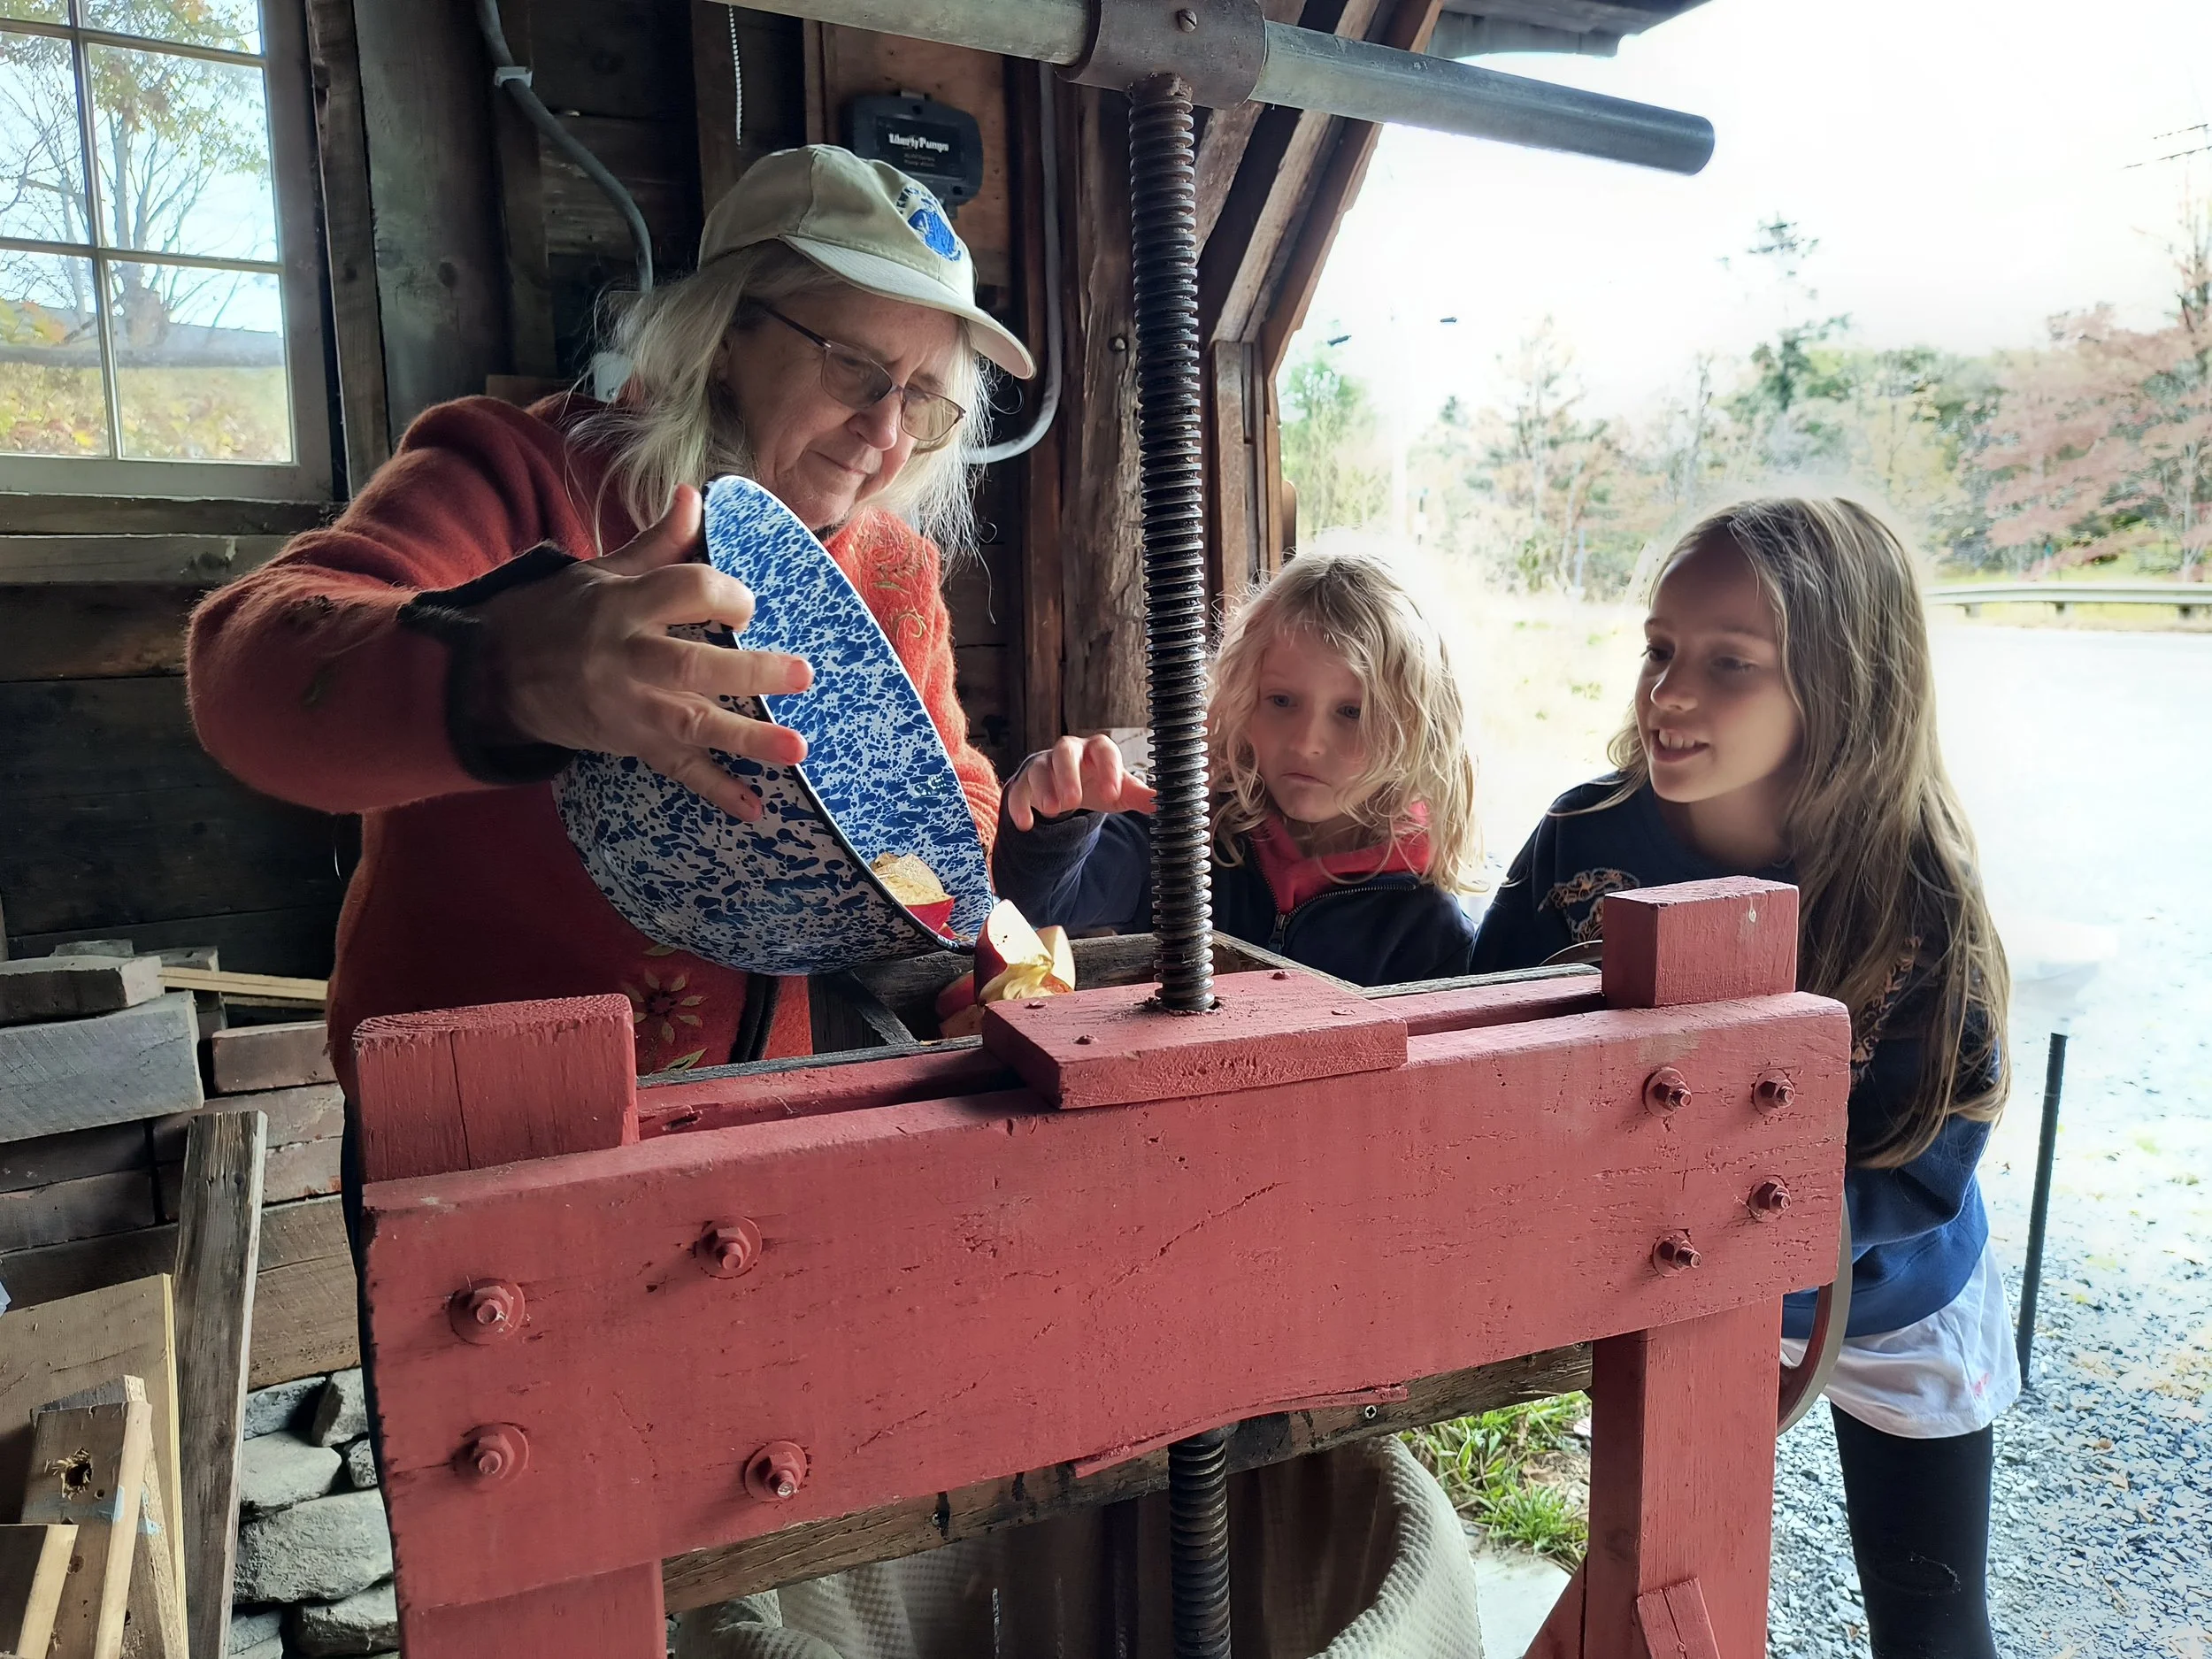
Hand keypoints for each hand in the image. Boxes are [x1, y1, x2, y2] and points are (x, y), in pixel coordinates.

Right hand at [471, 485, 812, 820]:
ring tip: (797, 749)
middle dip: (750, 672)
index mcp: (622, 605)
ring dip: (747, 739)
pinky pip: (675, 769)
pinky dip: (715, 791)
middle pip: (692, 665)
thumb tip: (694, 497)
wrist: (491, 674)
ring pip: (691, 724)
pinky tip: (754, 808)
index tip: (747, 604)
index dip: (724, 593)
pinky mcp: (628, 742)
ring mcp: (627, 707)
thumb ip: (657, 544)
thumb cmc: (555, 615)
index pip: (684, 589)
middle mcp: (625, 658)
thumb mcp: (600, 572)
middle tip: (803, 675)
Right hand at [1003, 734, 1154, 831]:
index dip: (1109, 769)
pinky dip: (1019, 806)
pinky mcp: (1026, 782)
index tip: (1113, 794)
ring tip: (1052, 810)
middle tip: (1074, 800)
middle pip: (1065, 751)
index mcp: (1096, 750)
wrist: (1070, 783)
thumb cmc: (1098, 782)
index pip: (1103, 749)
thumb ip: (1140, 796)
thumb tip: (1165, 804)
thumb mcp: (1120, 790)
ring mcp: (1044, 765)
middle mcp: (1069, 752)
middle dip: (1068, 774)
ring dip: (1044, 788)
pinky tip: (1026, 824)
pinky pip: (1018, 789)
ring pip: (1039, 768)